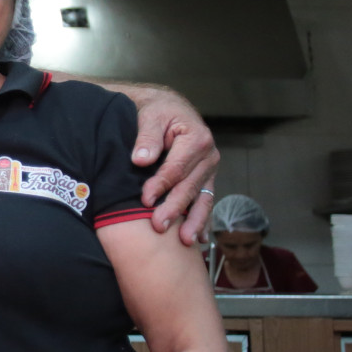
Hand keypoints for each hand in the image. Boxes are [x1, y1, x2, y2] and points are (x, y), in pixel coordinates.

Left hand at [128, 86, 219, 244]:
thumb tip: (141, 160)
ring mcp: (210, 171)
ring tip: (186, 242)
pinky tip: (200, 239)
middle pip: (189, 187)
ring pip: (202, 199)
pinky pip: (206, 202)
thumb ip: (147, 137)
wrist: (171, 110)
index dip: (161, 185)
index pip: (177, 168)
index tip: (145, 200)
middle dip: (174, 208)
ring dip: (194, 222)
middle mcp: (209, 157)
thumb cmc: (159, 113)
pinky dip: (203, 221)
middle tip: (158, 226)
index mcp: (197, 139)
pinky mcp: (206, 181)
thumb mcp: (151, 117)